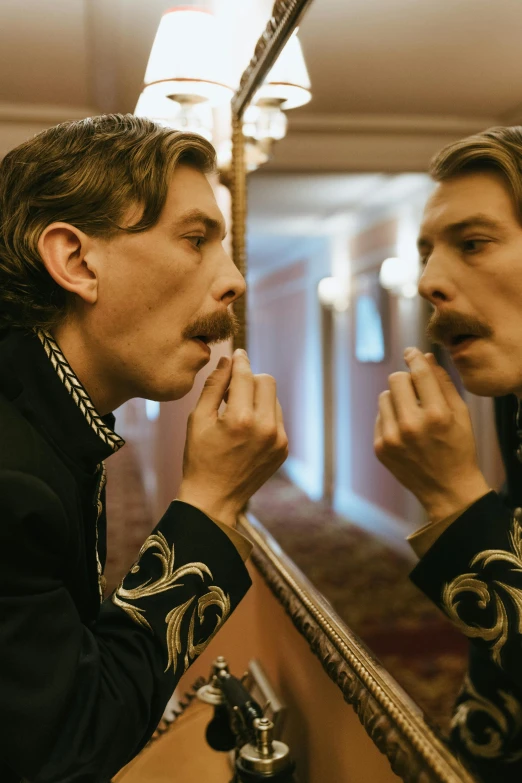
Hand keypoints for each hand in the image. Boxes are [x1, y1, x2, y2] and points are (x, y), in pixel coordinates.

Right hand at [177, 349, 287, 525]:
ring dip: (257, 399)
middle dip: (250, 380)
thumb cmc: (200, 458)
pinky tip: (245, 432)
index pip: (246, 376)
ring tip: (236, 415)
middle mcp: (266, 428)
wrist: (214, 499)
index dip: (240, 361)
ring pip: (273, 400)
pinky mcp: (283, 449)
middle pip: (267, 382)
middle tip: (231, 392)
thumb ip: (213, 386)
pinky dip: (263, 417)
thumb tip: (227, 360)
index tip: (237, 353)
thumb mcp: (198, 420)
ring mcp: (278, 440)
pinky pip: (276, 419)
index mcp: (241, 419)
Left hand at [373, 348, 489, 521]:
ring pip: (384, 396)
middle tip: (416, 390)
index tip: (411, 352)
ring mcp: (392, 438)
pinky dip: (391, 418)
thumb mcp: (460, 414)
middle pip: (395, 379)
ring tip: (412, 414)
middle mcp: (411, 425)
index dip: (414, 357)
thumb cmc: (459, 447)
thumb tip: (424, 356)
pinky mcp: (379, 448)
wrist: (447, 489)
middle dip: (406, 379)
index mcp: (436, 415)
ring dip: (397, 399)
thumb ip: (443, 382)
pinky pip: (379, 417)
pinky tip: (406, 432)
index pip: (419, 373)